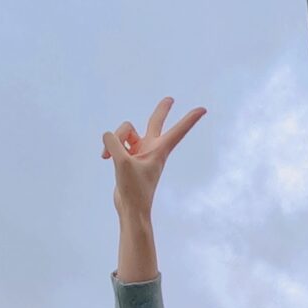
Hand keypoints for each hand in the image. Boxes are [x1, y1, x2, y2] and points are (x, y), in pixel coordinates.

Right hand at [103, 96, 206, 216]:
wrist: (131, 208)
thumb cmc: (134, 188)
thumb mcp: (122, 161)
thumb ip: (114, 142)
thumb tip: (108, 135)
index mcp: (159, 150)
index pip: (178, 130)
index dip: (190, 119)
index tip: (203, 109)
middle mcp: (151, 148)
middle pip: (155, 122)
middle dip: (161, 110)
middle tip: (170, 99)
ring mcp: (139, 152)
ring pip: (125, 132)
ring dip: (114, 139)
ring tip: (107, 156)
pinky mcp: (127, 157)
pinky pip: (116, 142)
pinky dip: (109, 147)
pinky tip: (104, 157)